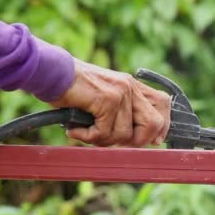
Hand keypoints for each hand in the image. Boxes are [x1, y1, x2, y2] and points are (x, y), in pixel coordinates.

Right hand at [50, 59, 170, 146]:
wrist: (51, 72)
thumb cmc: (73, 89)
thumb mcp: (104, 97)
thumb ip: (122, 112)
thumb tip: (139, 139)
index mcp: (133, 85)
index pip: (163, 104)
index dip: (162, 126)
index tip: (153, 141)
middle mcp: (131, 86)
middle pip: (154, 123)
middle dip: (136, 141)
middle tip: (111, 140)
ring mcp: (121, 92)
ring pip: (125, 134)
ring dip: (104, 141)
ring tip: (86, 132)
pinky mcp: (107, 100)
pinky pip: (105, 133)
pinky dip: (88, 137)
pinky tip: (75, 129)